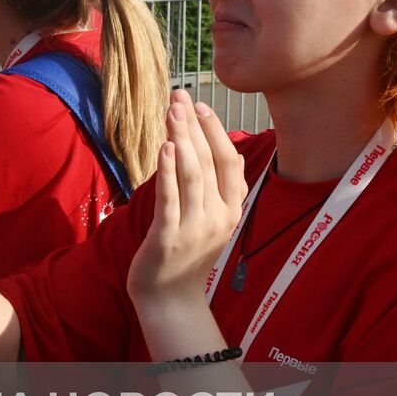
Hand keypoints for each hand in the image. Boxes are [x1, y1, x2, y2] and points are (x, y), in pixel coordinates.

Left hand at [127, 91, 245, 307]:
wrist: (169, 298)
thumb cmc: (184, 253)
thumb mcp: (207, 218)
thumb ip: (212, 187)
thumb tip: (222, 150)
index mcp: (231, 210)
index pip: (229, 162)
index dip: (216, 131)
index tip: (200, 105)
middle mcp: (218, 217)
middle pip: (209, 162)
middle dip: (194, 126)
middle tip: (179, 97)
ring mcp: (195, 228)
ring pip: (192, 175)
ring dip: (182, 139)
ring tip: (172, 112)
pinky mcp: (169, 237)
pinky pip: (171, 198)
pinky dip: (169, 171)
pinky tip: (165, 147)